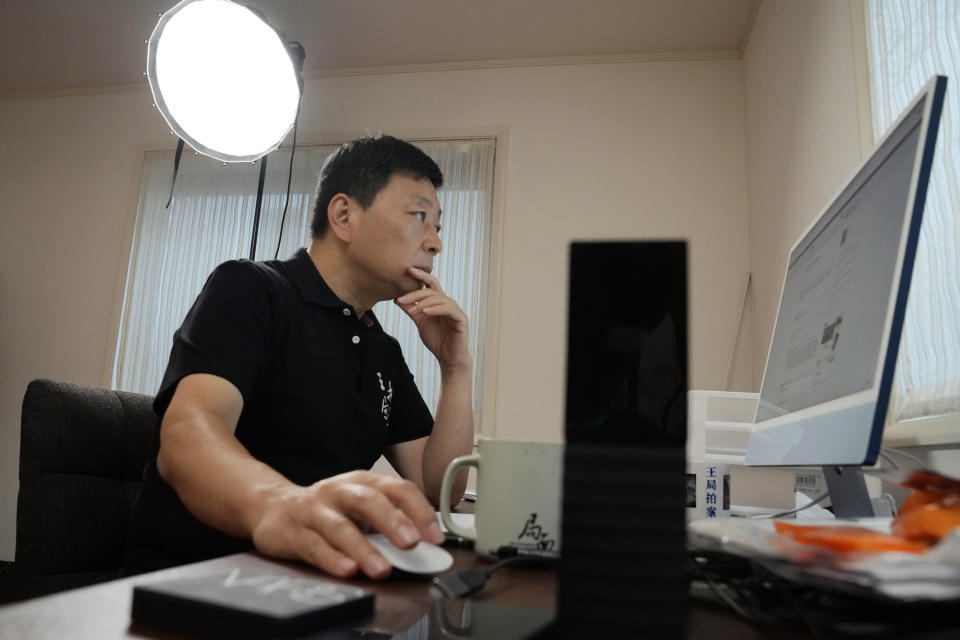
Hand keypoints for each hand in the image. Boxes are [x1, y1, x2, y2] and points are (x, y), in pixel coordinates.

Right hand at [248, 470, 444, 578]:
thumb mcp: (360, 508)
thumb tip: (426, 546)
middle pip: (369, 501)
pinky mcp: (291, 531)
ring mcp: (314, 510)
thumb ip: (389, 523)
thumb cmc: (327, 510)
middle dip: (392, 522)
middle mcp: (339, 491)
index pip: (397, 489)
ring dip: (362, 548)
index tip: (435, 536)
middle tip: (412, 543)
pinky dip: (331, 558)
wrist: (272, 506)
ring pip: (339, 527)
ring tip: (381, 568)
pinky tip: (347, 569)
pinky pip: (313, 546)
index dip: (419, 511)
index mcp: (363, 482)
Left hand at [395, 268, 471, 371]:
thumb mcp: (420, 322)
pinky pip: (448, 309)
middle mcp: (448, 303)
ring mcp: (455, 310)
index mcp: (438, 302)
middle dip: (416, 292)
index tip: (408, 270)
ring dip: (424, 302)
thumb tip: (397, 299)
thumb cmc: (437, 340)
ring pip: (439, 299)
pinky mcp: (461, 319)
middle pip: (433, 290)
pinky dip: (436, 309)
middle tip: (402, 298)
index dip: (421, 276)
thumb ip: (411, 310)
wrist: (449, 357)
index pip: (430, 285)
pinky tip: (425, 312)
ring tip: (412, 309)